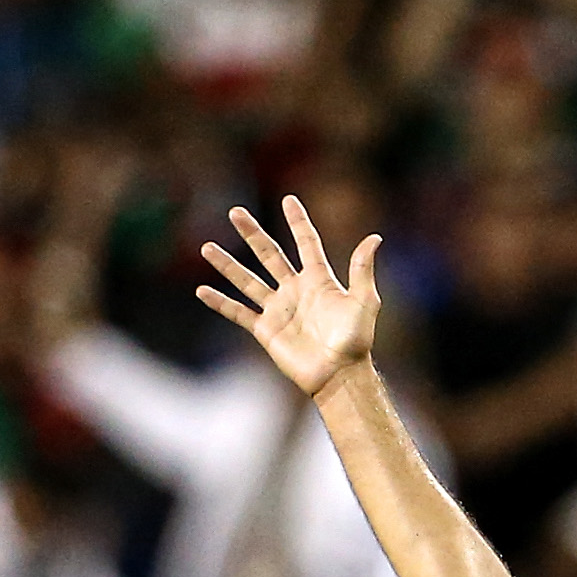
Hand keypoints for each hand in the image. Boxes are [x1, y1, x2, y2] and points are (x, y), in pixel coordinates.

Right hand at [195, 195, 386, 399]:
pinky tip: (202, 291)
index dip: (298, 222)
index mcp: (318, 280)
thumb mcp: (364, 302)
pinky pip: (239, 312)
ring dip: (227, 264)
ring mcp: (278, 309)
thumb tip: (375, 237)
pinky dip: (220, 303)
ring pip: (247, 280)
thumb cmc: (355, 341)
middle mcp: (295, 290)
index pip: (306, 244)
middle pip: (269, 254)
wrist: (338, 375)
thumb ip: (362, 270)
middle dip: (252, 234)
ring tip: (206, 247)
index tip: (289, 200)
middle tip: (235, 212)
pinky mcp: (266, 330)